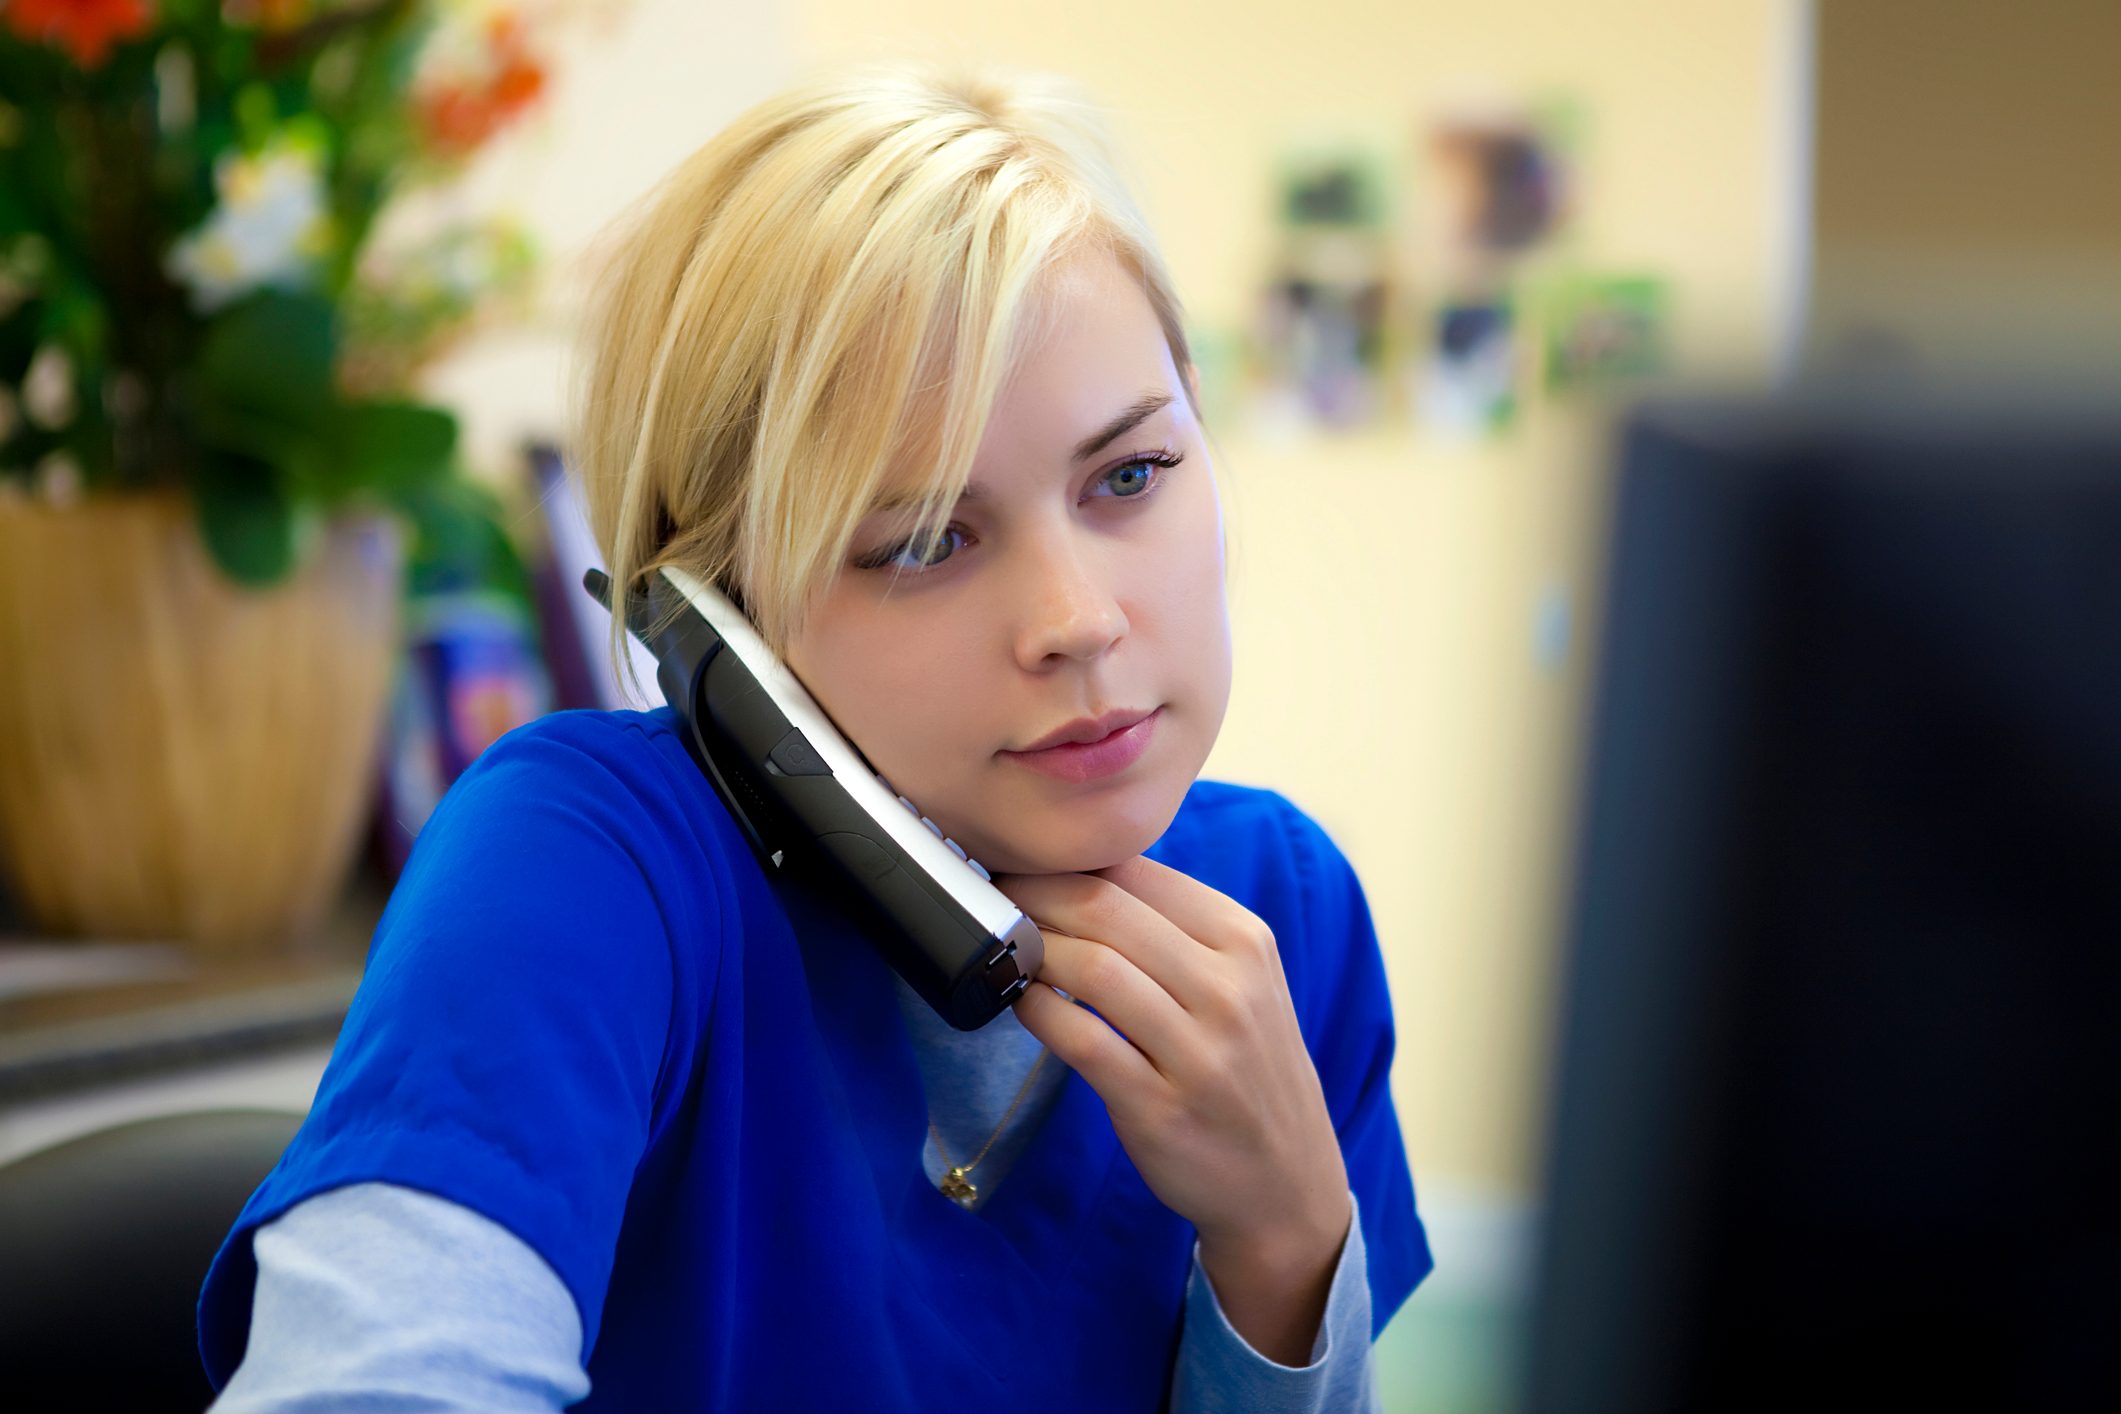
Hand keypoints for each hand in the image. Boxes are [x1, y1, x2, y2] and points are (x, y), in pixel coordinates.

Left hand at [993, 856, 1352, 1364]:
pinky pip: (1081, 1040)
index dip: (1065, 862)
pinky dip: (1038, 1011)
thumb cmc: (1247, 1069)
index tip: (1021, 863)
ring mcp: (1198, 1051)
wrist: (1288, 1181)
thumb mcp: (1242, 982)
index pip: (1139, 873)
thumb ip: (1177, 929)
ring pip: (1092, 968)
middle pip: (1107, 910)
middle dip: (1035, 894)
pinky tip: (1022, 1001)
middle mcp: (1229, 989)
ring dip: (1033, 949)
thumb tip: (1081, 873)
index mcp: (1245, 941)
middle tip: (993, 894)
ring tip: (1005, 947)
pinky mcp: (1160, 1107)